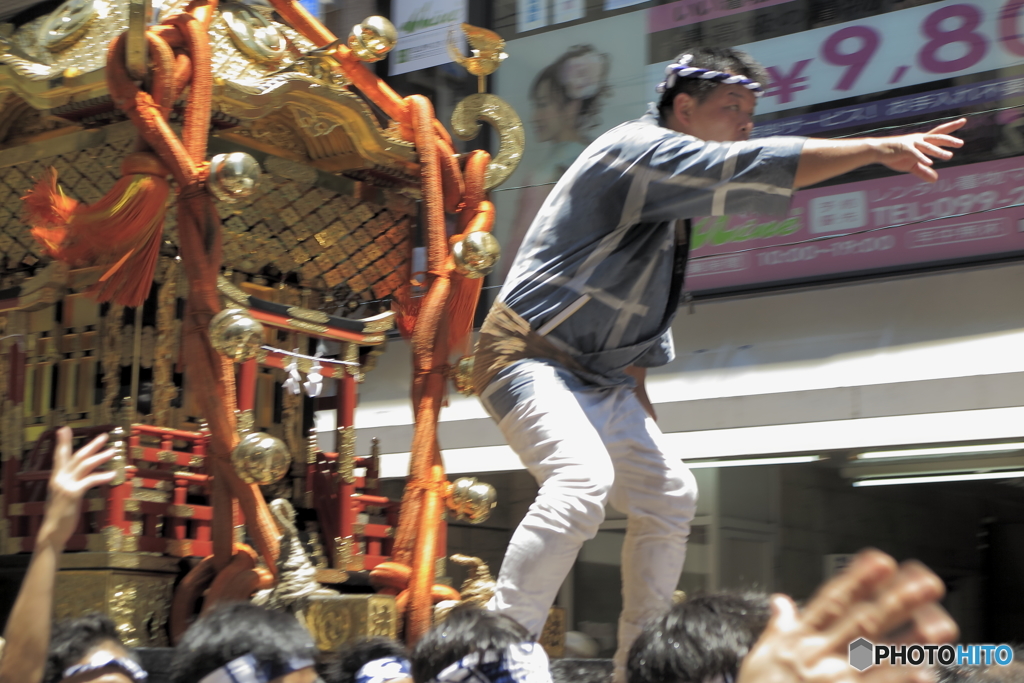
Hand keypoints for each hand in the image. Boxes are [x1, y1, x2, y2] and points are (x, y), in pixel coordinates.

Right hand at [40, 427, 117, 547]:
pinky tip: (113, 473)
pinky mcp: (73, 494)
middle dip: (91, 445)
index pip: (60, 456)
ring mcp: (65, 485)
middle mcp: (59, 479)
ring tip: (113, 451)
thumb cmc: (60, 515)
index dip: (63, 442)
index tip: (64, 429)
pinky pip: (90, 481)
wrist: (52, 531)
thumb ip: (70, 484)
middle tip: (104, 436)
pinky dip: (102, 476)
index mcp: (56, 478)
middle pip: (76, 456)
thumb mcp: (62, 496)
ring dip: (101, 456)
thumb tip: (80, 477)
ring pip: (85, 465)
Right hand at [737, 549, 957, 682]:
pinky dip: (901, 682)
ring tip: (940, 624)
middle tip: (925, 583)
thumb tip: (780, 601)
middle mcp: (821, 656)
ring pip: (879, 656)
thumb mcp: (759, 656)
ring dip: (911, 640)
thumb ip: (776, 627)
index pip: (831, 602)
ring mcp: (836, 681)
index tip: (881, 561)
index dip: (857, 580)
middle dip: (895, 601)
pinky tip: (925, 674)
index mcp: (800, 640)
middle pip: (863, 622)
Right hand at [873, 118, 964, 182]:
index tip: (963, 120)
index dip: (952, 127)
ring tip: (949, 156)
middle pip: (937, 138)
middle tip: (961, 143)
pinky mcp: (903, 149)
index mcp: (922, 141)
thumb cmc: (894, 156)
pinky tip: (930, 163)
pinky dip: (922, 158)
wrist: (877, 151)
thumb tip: (936, 180)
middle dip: (949, 140)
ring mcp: (912, 143)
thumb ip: (924, 172)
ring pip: (928, 146)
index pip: (939, 133)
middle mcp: (919, 140)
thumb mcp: (911, 166)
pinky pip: (915, 154)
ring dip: (938, 151)